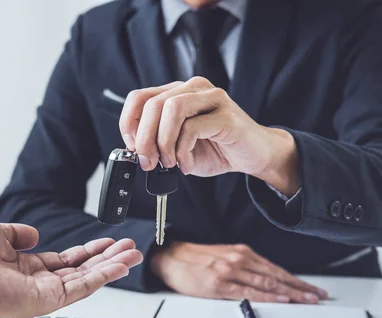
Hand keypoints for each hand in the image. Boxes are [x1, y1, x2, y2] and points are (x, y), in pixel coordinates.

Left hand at [0, 217, 142, 317]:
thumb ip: (18, 233)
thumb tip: (33, 234)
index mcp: (27, 266)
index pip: (67, 261)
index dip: (89, 251)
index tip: (108, 241)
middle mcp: (38, 281)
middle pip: (82, 271)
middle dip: (108, 259)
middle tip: (131, 248)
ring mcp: (42, 293)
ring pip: (87, 280)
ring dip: (112, 267)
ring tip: (133, 255)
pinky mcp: (45, 300)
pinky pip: (81, 288)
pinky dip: (103, 277)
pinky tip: (119, 266)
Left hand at [119, 77, 300, 195]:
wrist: (253, 155)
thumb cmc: (216, 148)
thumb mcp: (176, 147)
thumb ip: (156, 142)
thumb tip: (135, 149)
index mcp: (177, 93)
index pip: (139, 97)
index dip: (129, 123)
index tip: (132, 147)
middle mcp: (193, 89)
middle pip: (153, 105)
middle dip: (144, 139)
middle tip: (148, 163)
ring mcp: (211, 97)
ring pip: (171, 109)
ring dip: (163, 142)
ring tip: (169, 162)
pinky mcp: (226, 114)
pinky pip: (193, 128)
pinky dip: (183, 151)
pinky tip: (187, 164)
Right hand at [150, 241, 327, 303]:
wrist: (170, 257)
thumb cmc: (194, 259)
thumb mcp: (223, 256)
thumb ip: (243, 266)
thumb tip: (265, 281)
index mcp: (241, 253)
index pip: (275, 269)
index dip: (296, 280)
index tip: (311, 288)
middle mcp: (239, 259)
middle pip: (276, 276)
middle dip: (300, 287)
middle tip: (318, 296)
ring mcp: (230, 271)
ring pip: (267, 283)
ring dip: (291, 292)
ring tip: (307, 300)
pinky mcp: (219, 284)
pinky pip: (248, 292)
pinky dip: (268, 296)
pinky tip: (280, 299)